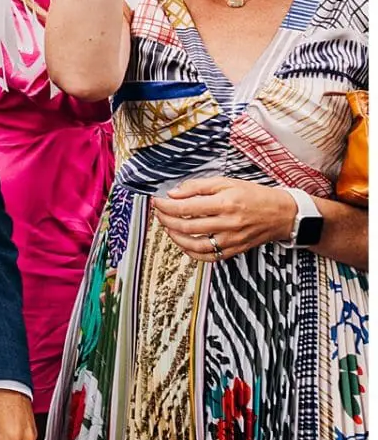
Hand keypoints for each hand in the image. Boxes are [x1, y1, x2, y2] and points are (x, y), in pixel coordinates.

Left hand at [151, 176, 293, 261]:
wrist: (282, 213)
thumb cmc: (254, 195)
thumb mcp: (227, 182)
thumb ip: (198, 187)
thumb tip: (173, 193)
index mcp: (225, 203)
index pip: (186, 207)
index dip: (166, 205)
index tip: (157, 202)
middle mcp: (228, 223)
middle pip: (188, 226)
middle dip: (166, 220)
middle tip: (159, 214)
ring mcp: (232, 239)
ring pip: (196, 245)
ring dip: (176, 238)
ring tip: (167, 229)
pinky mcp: (235, 249)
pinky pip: (210, 257)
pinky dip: (193, 253)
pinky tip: (184, 244)